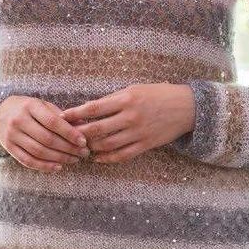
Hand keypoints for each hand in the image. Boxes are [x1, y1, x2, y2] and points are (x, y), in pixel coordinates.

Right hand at [0, 96, 91, 171]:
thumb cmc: (27, 107)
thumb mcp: (42, 105)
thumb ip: (61, 115)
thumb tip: (84, 125)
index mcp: (30, 106)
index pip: (53, 122)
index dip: (70, 133)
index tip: (84, 141)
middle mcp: (19, 120)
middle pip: (47, 139)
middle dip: (68, 148)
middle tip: (83, 153)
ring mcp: (12, 135)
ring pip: (39, 151)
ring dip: (59, 158)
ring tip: (74, 160)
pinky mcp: (9, 148)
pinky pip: (28, 161)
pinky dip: (44, 166)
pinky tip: (58, 167)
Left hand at [60, 83, 195, 163]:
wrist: (186, 107)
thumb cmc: (158, 94)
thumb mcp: (135, 89)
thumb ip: (114, 99)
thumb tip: (90, 109)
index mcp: (126, 98)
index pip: (94, 108)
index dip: (75, 114)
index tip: (62, 117)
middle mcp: (131, 116)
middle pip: (96, 129)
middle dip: (79, 134)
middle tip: (66, 137)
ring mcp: (138, 132)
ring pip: (107, 144)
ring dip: (91, 148)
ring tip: (81, 147)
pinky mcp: (146, 145)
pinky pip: (122, 155)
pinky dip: (107, 158)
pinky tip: (98, 158)